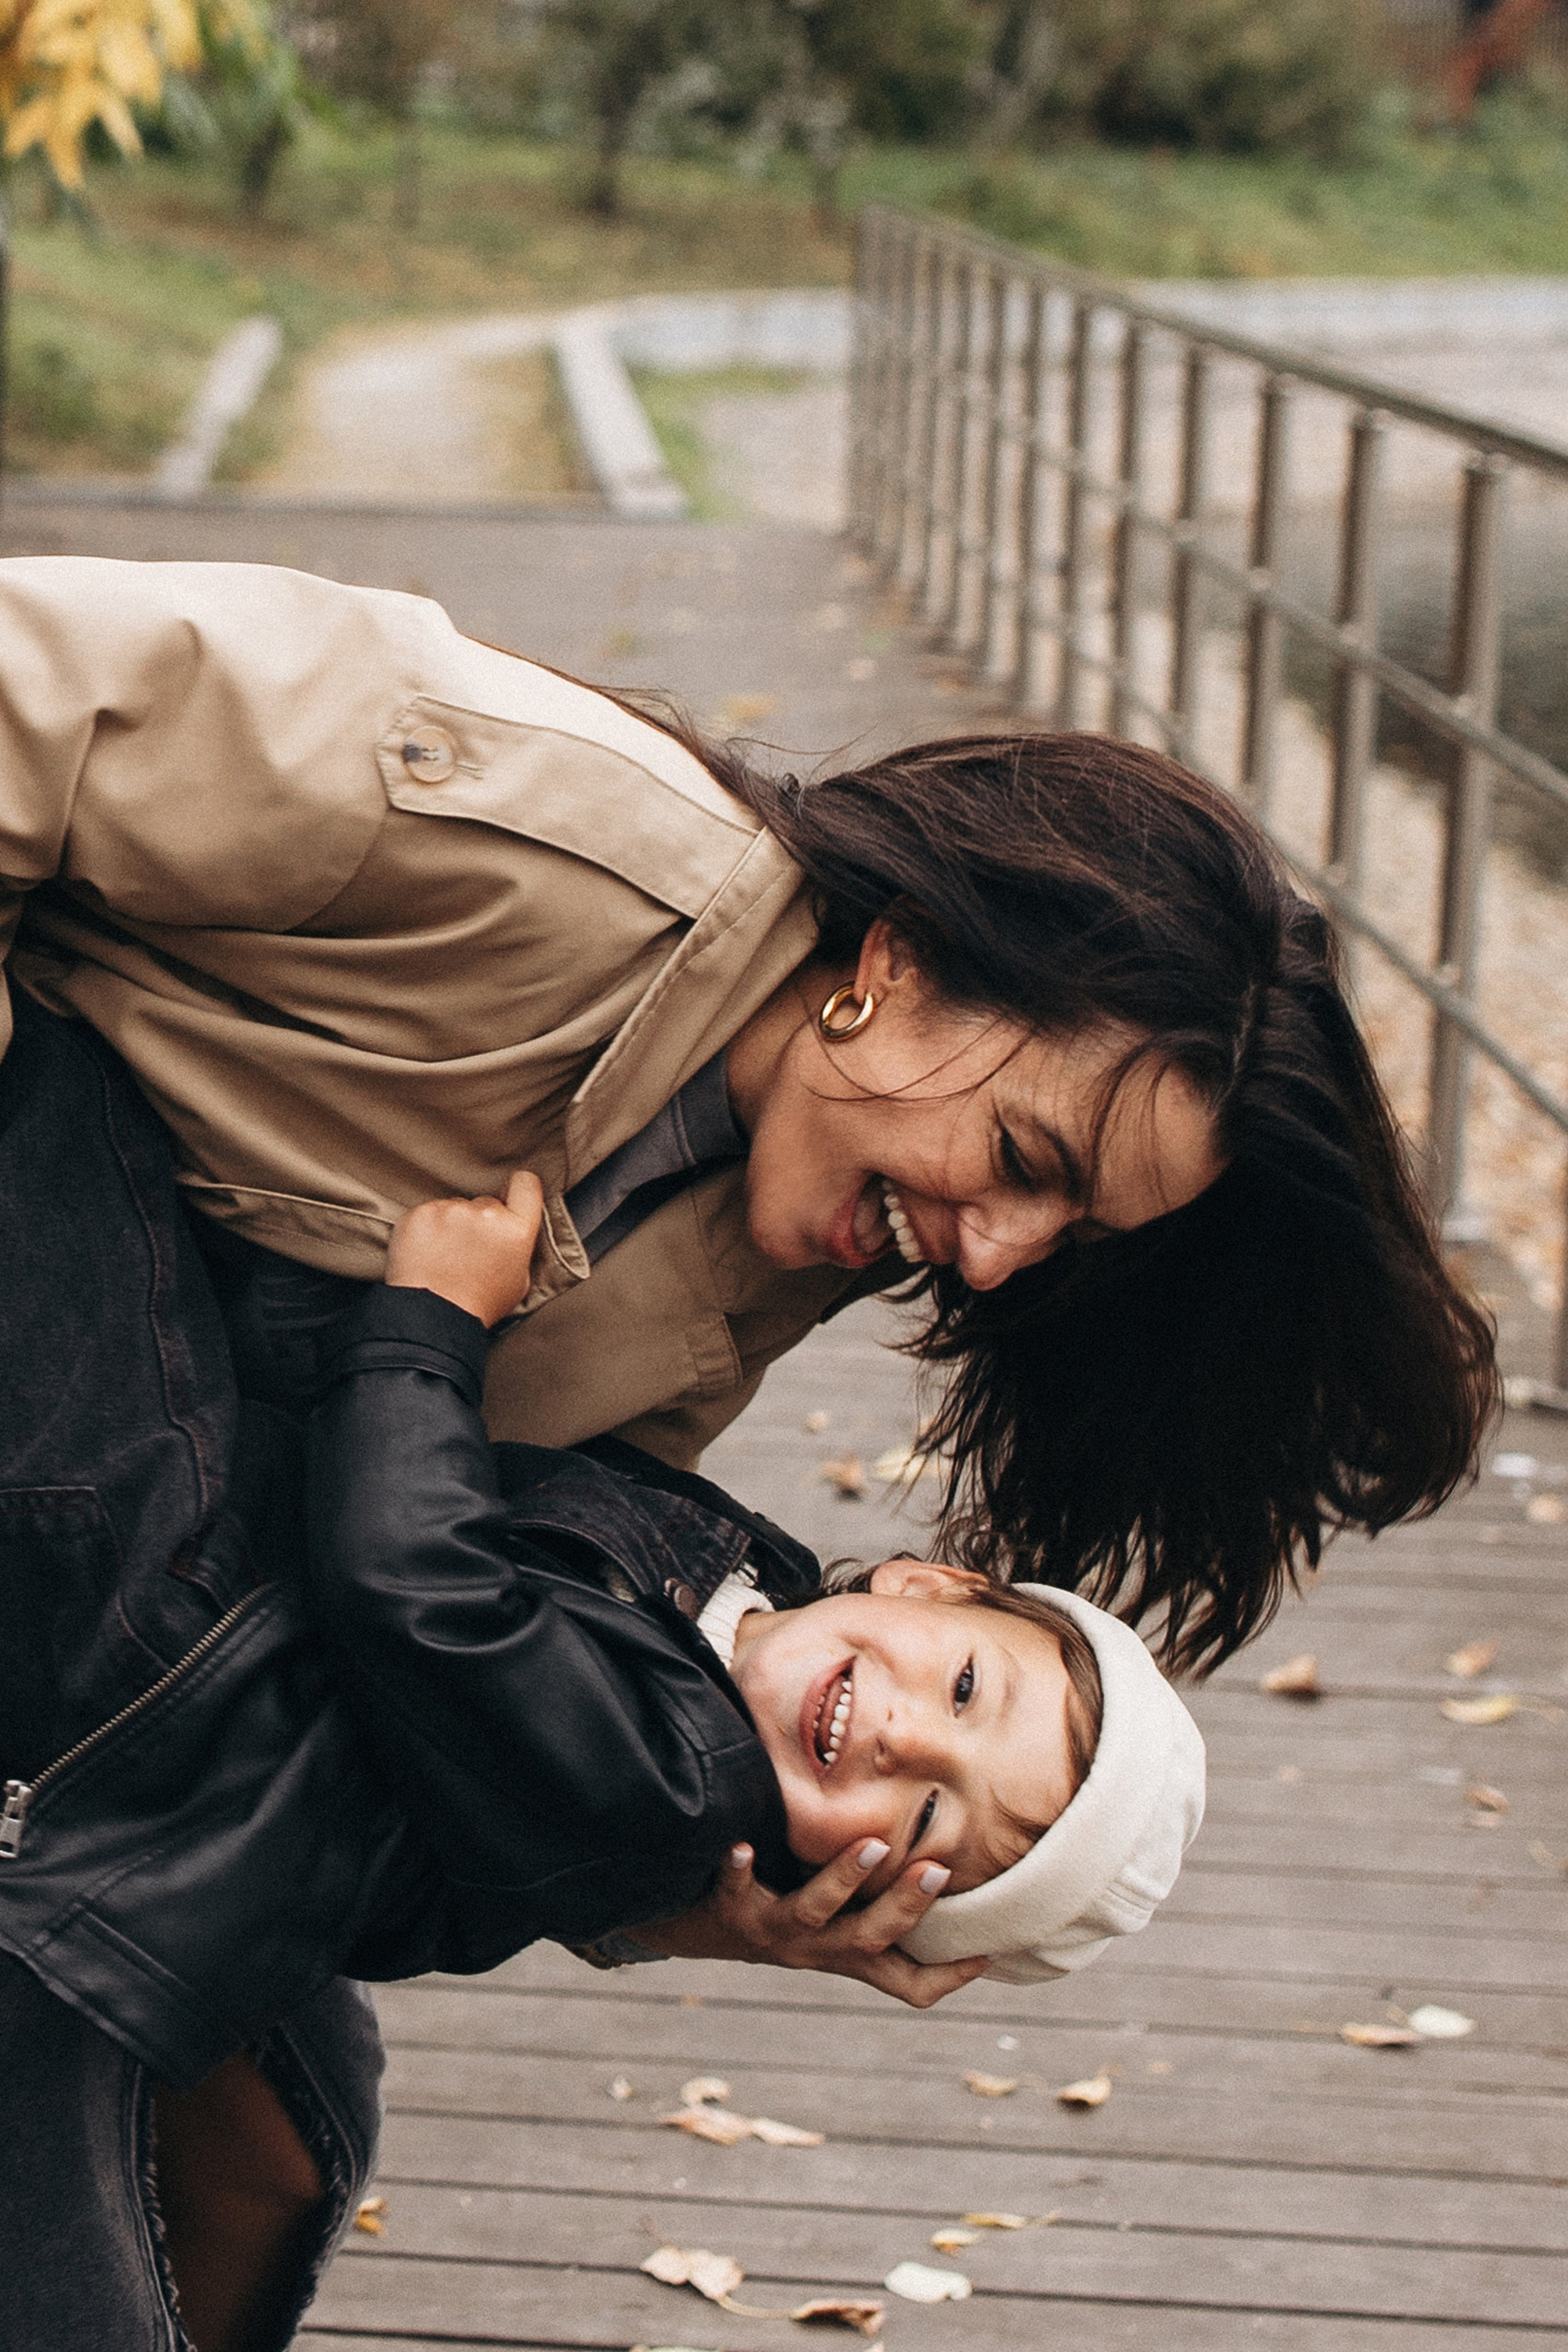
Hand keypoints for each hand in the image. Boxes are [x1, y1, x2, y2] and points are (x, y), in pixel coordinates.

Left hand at [384, 1170, 543, 1327]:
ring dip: (450, 1225)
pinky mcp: (420, 1214)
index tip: (508, 1198)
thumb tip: (513, 1226)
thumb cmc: (478, 1305)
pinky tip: (425, 1254)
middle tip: (468, 1252)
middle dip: (479, 1221)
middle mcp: (486, 1213)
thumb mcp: (519, 1281)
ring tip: (443, 1258)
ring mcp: (450, 1210)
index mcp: (516, 1230)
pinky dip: (426, 1230)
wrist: (431, 1318)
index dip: (517, 1189)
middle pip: (485, 1202)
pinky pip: (427, 1213)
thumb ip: (520, 1246)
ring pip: (454, 1208)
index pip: (525, 1183)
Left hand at [635, 1839, 989, 2009]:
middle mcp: (814, 1949)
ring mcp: (772, 1932)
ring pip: (814, 1914)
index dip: (949, 1976)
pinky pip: (734, 1891)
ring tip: (869, 1846)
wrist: (696, 1923)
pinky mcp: (730, 1910)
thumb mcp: (834, 1916)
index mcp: (846, 1953)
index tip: (991, 1949)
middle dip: (905, 1906)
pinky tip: (739, 1849)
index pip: (908, 1982)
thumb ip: (878, 1899)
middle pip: (870, 1940)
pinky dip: (737, 1872)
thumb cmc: (781, 1907)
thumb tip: (938, 1859)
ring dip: (842, 1881)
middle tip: (936, 1868)